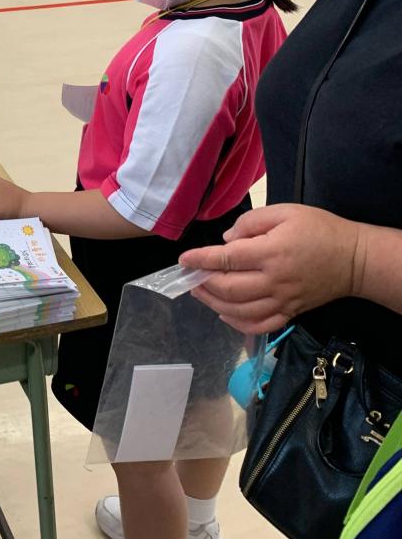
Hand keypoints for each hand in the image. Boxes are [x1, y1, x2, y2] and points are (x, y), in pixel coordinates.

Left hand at [180, 204, 361, 333]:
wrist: (354, 259)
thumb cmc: (319, 229)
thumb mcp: (285, 212)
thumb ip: (251, 221)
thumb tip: (226, 240)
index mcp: (271, 252)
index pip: (226, 259)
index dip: (201, 260)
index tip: (183, 259)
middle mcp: (273, 281)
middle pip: (228, 289)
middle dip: (203, 283)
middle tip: (189, 276)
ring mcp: (282, 301)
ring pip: (239, 311)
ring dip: (213, 304)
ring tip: (200, 292)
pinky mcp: (290, 313)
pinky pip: (259, 326)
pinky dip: (237, 324)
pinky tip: (224, 314)